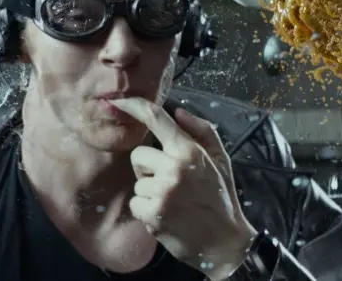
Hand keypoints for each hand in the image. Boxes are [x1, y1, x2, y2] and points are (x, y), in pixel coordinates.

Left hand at [109, 97, 256, 280]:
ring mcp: (162, 191)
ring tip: (172, 201)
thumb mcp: (220, 159)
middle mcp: (174, 167)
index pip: (156, 118)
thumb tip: (177, 111)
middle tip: (170, 182)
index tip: (118, 100)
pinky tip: (166, 215)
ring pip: (137, 182)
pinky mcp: (153, 214)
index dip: (133, 105)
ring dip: (149, 192)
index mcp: (189, 151)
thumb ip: (201, 131)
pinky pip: (136, 203)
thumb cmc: (221, 197)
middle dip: (148, 167)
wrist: (224, 242)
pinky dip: (147, 211)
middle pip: (138, 154)